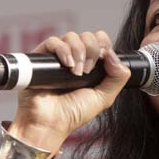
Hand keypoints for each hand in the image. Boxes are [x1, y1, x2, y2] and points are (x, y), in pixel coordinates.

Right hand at [9, 31, 130, 152]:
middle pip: (88, 36)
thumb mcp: (104, 97)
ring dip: (79, 52)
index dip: (104, 44)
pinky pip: (53, 41)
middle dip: (92, 50)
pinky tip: (67, 65)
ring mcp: (58, 56)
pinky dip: (63, 50)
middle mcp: (74, 57)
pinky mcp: (41, 58)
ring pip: (72, 36)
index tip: (104, 59)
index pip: (100, 40)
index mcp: (90, 63)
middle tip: (88, 71)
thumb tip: (114, 55)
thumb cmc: (74, 113)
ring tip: (76, 73)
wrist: (50, 123)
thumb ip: (118, 77)